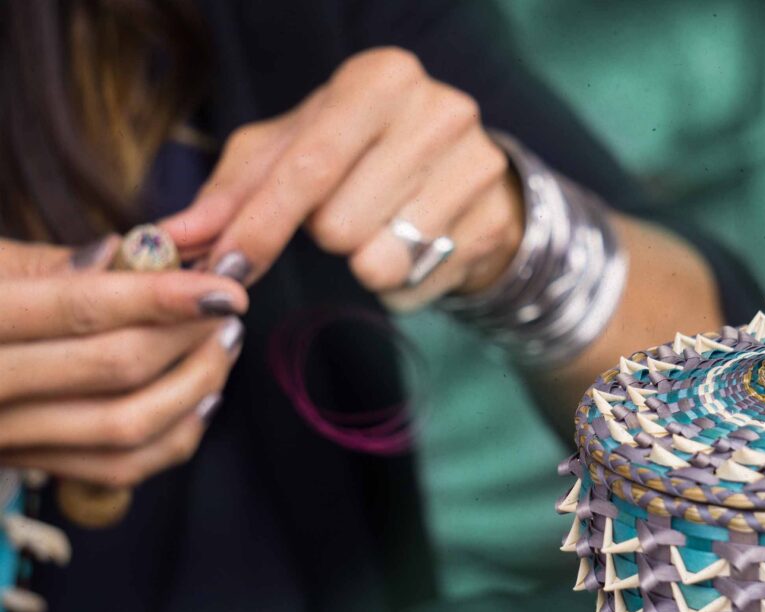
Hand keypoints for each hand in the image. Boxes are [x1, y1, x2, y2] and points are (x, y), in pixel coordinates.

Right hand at [0, 236, 247, 486]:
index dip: (163, 294)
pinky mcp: (27, 468)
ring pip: (126, 427)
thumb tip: (129, 256)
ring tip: (225, 343)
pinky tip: (204, 398)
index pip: (77, 308)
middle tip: (231, 306)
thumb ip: (46, 266)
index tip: (226, 282)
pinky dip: (176, 436)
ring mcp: (5, 440)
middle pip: (114, 369)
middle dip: (189, 335)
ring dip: (196, 385)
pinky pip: (119, 469)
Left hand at [161, 47, 522, 310]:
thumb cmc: (365, 157)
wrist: (468, 179)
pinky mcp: (493, 222)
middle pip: (337, 223)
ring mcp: (476, 166)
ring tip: (384, 228)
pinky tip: (414, 250)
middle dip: (326, 234)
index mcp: (380, 79)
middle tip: (349, 212)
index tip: (224, 266)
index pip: (307, 165)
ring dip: (362, 259)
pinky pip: (414, 283)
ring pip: (376, 259)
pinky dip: (400, 282)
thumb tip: (175, 236)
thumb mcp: (296, 151)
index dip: (259, 224)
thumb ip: (235, 189)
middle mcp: (436, 111)